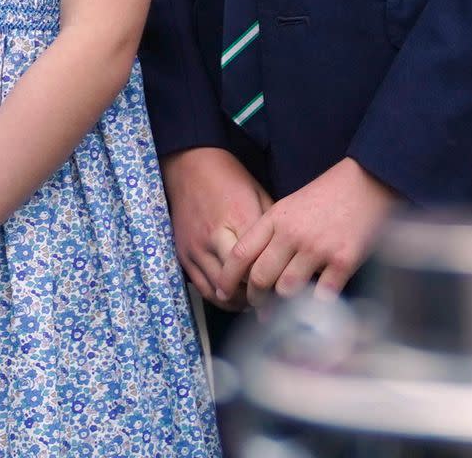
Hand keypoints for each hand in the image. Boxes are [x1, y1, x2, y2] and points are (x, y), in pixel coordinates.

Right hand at [161, 146, 272, 309]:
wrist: (191, 166)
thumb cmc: (229, 179)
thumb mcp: (258, 194)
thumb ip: (271, 226)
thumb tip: (288, 253)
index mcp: (239, 219)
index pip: (259, 263)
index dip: (272, 280)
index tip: (283, 287)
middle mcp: (214, 236)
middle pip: (238, 281)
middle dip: (256, 296)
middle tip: (271, 302)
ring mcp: (196, 247)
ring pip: (218, 290)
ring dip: (237, 302)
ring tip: (253, 303)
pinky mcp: (183, 254)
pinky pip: (201, 287)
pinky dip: (217, 297)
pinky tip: (232, 298)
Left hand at [216, 157, 397, 307]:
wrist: (368, 180)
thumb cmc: (329, 194)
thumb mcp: (292, 205)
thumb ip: (273, 233)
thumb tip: (257, 270)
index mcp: (276, 217)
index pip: (241, 252)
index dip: (227, 277)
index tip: (222, 291)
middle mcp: (293, 234)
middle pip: (260, 277)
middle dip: (255, 298)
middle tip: (257, 307)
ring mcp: (318, 248)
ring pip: (286, 290)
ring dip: (282, 306)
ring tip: (282, 312)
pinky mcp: (344, 261)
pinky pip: (321, 295)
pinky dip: (315, 305)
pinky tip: (314, 307)